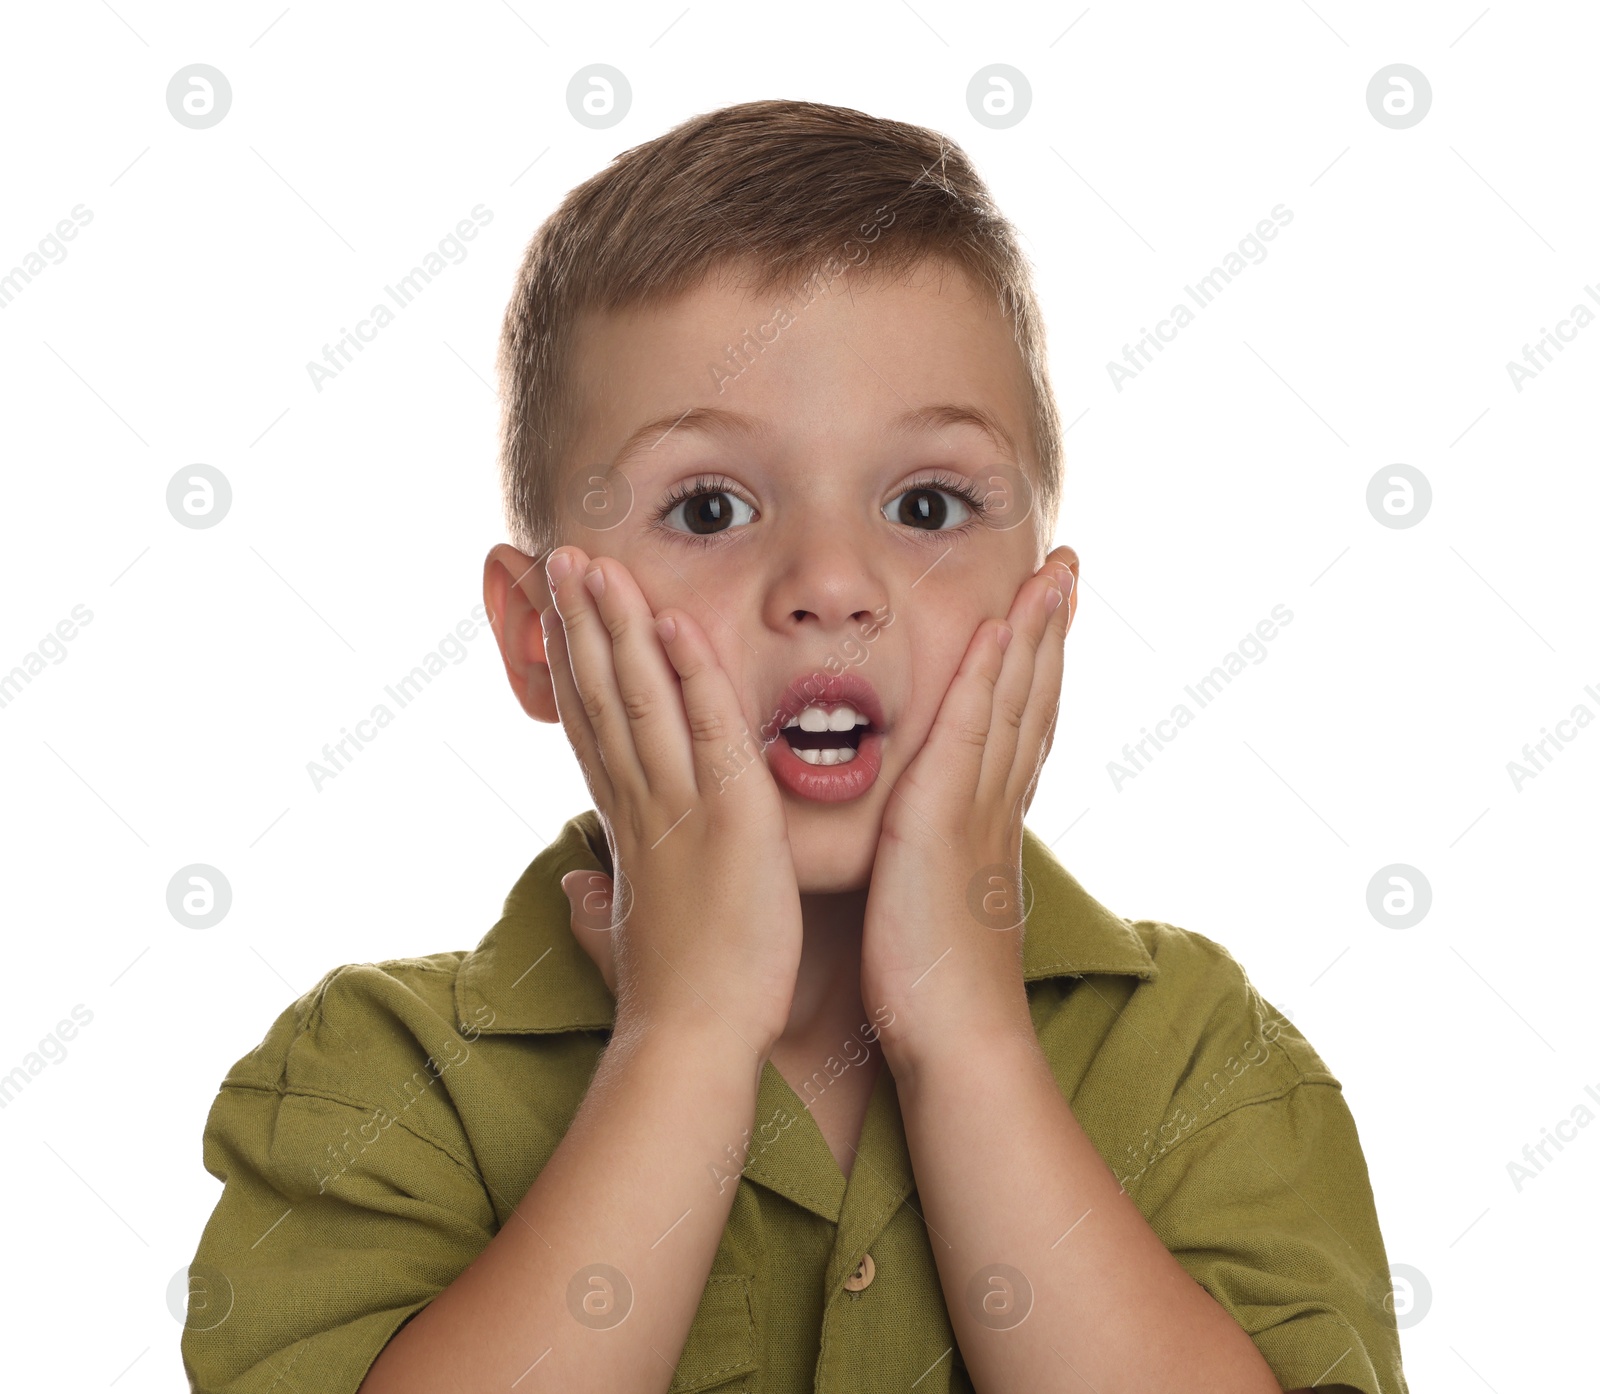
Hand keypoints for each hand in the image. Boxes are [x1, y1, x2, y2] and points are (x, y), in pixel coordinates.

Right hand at [541, 545, 803, 1060]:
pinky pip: (706, 730)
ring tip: (593, 562)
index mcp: (628, 822)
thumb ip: (597, 901)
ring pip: (637, 696)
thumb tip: (575, 888)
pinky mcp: (727, 817)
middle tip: (560, 557)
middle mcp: (641, 802)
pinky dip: (689, 673)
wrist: (694, 1040)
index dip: (571, 663)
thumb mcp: (626, 933)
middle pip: (599, 693)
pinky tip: (672, 621)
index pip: (591, 724)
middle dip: (578, 622)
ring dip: (615, 625)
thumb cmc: (674, 990)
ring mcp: (678, 805)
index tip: (554, 613)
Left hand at [859, 547, 1077, 1079]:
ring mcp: (978, 809)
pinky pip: (971, 730)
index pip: (1022, 728)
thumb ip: (939, 866)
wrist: (957, 1042)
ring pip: (1015, 702)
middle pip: (1033, 700)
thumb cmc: (936, 992)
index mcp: (991, 824)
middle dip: (1050, 632)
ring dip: (1034, 633)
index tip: (1047, 618)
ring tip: (1051, 575)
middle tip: (1067, 570)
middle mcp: (997, 806)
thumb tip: (928, 852)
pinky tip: (998, 629)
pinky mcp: (945, 819)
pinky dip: (988, 676)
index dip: (1038, 669)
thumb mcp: (939, 909)